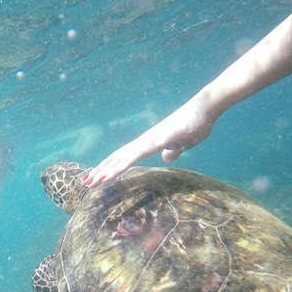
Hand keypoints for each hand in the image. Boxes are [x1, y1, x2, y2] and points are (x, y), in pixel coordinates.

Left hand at [83, 95, 218, 186]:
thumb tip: (167, 157)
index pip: (123, 157)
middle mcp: (145, 140)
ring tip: (93, 181)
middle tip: (84, 183)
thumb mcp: (183, 143)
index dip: (109, 168)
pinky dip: (128, 161)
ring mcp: (151, 138)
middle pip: (117, 157)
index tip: (97, 178)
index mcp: (148, 143)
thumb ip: (173, 150)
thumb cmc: (195, 124)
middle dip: (101, 170)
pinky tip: (118, 169)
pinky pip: (141, 153)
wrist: (206, 108)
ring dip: (108, 169)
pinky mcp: (160, 139)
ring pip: (124, 157)